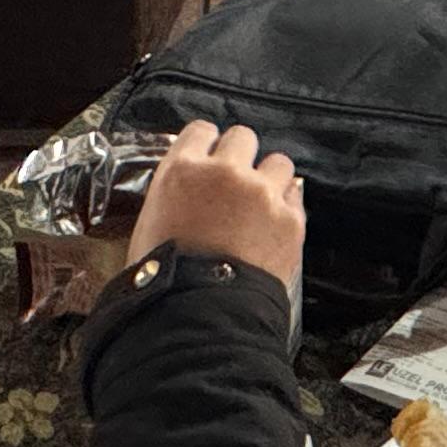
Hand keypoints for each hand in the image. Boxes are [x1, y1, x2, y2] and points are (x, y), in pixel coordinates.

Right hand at [124, 118, 305, 295]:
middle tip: (234, 185)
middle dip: (240, 158)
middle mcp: (225, 172)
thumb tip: (187, 188)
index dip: (207, 146)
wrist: (198, 315)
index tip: (209, 159)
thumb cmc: (163, 279)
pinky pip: (296, 196)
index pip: (201, 131)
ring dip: (269, 179)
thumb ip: (175, 193)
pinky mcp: (290, 219)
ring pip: (278, 163)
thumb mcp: (150, 224)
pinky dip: (286, 208)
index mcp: (182, 169)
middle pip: (243, 138)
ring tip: (259, 206)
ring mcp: (261, 193)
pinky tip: (273, 227)